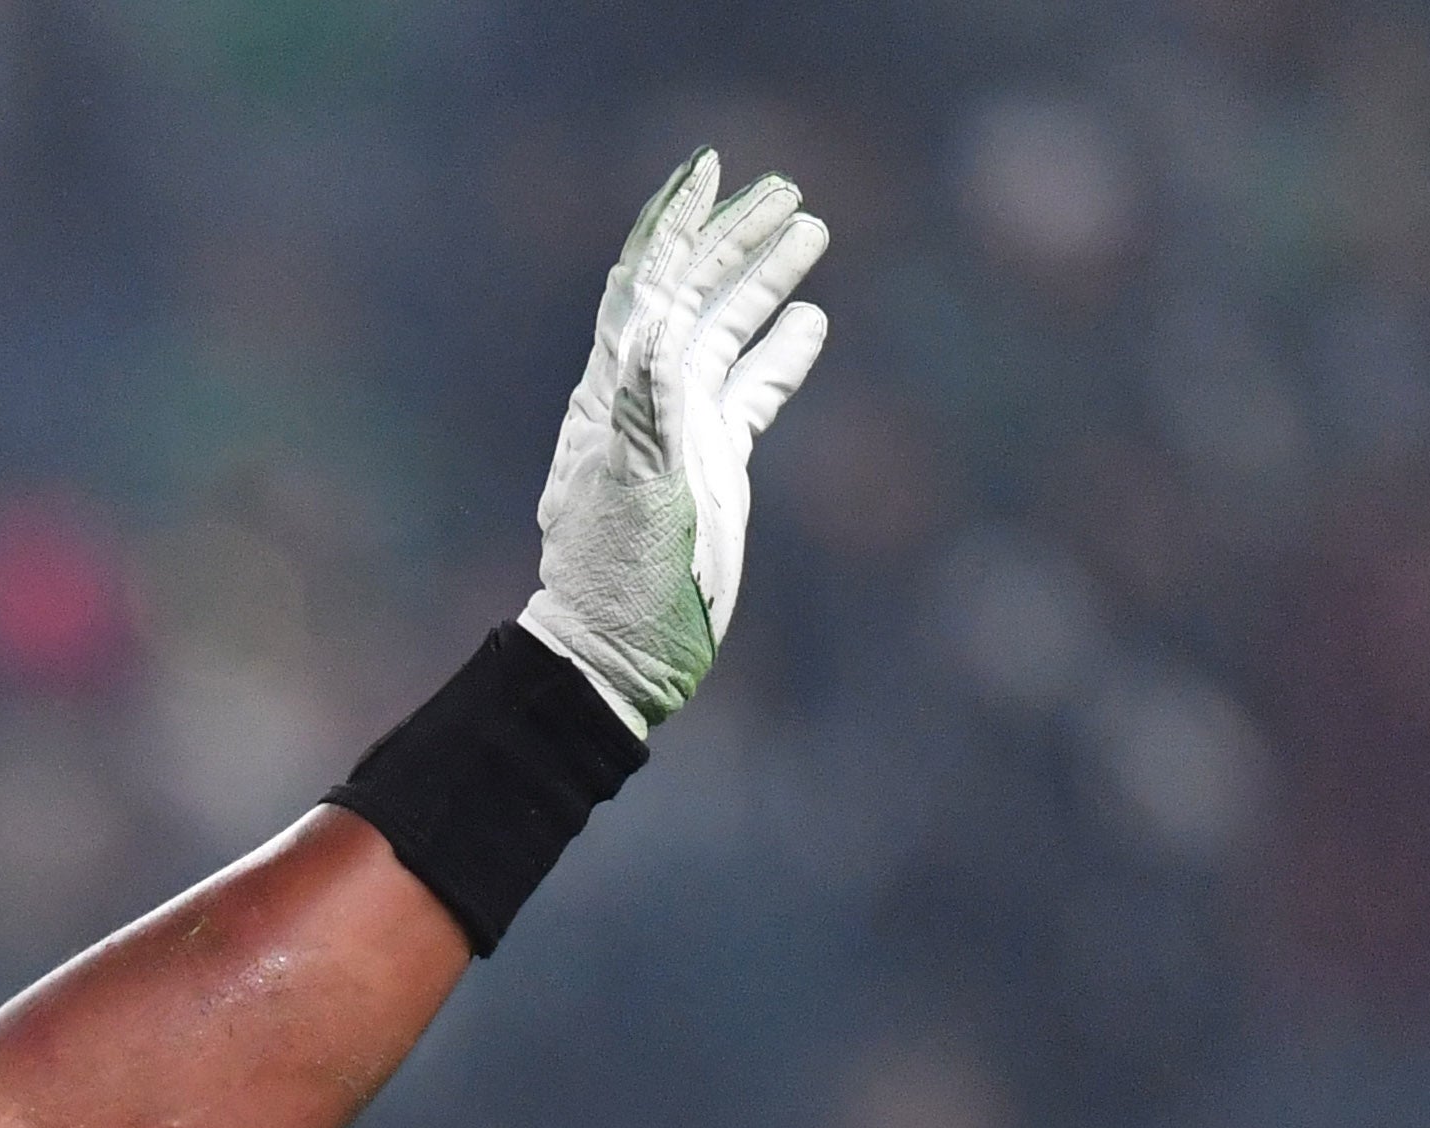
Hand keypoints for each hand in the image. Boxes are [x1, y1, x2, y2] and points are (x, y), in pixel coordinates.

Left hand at [519, 151, 832, 736]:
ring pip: (727, 332)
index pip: (648, 288)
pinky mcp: (712, 465)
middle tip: (786, 190)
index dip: (678, 227)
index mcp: (619, 395)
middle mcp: (646, 400)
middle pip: (693, 294)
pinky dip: (780, 353)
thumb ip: (645, 412)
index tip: (711, 170)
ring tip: (812, 229)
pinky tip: (814, 322)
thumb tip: (654, 332)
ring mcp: (681, 430)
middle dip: (734, 238)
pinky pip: (749, 391)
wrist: (615, 654)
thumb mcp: (635, 495)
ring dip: (763, 281)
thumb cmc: (619, 581)